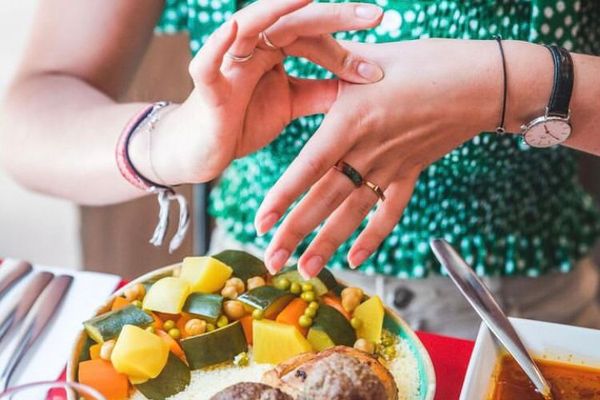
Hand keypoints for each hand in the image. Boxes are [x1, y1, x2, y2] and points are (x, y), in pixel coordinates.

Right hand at [143, 0, 384, 185]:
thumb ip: (320, 92)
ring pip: (250, 26)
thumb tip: (362, 84)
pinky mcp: (207, 87)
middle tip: (376, 15)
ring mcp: (227, 63)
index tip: (379, 70)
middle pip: (291, 22)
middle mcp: (252, 47)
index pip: (314, 38)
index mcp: (273, 50)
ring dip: (278, 9)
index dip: (346, 52)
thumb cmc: (244, 120)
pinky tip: (236, 27)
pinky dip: (217, 45)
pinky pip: (207, 63)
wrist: (205, 150)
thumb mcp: (291, 104)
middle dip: (332, 16)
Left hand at [255, 39, 502, 276]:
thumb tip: (301, 53)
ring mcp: (391, 166)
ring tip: (305, 270)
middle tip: (271, 261)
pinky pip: (390, 211)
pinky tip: (355, 257)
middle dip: (295, 233)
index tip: (260, 222)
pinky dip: (372, 236)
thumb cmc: (428, 61)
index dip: (282, 197)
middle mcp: (367, 149)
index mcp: (351, 119)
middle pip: (325, 199)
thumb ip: (334, 62)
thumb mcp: (373, 56)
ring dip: (327, 244)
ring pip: (352, 213)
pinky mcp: (411, 172)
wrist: (483, 81)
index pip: (309, 166)